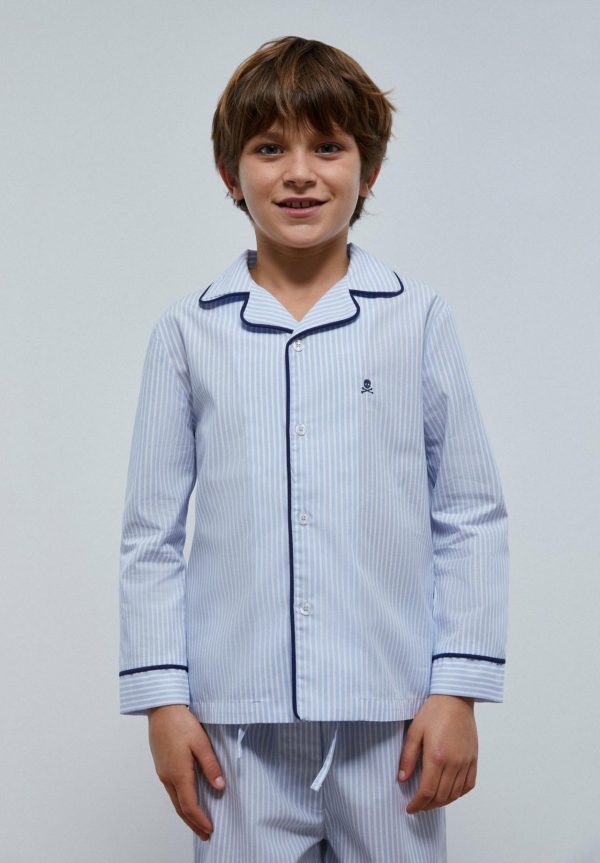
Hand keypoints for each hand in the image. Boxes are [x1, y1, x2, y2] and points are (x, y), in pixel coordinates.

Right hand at [147, 705, 225, 840]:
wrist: (162, 708)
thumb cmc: (181, 722)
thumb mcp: (201, 742)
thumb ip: (210, 765)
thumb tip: (219, 787)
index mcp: (178, 773)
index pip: (189, 805)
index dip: (199, 819)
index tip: (210, 829)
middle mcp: (167, 776)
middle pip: (179, 808)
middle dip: (193, 823)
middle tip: (205, 835)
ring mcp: (162, 772)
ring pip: (174, 800)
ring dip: (186, 814)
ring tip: (198, 823)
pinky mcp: (161, 765)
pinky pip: (171, 790)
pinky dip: (180, 802)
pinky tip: (187, 801)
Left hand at [398, 694, 477, 813]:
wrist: (455, 698)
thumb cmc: (433, 712)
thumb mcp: (414, 731)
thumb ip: (408, 757)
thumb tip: (402, 778)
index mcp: (437, 756)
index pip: (427, 791)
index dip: (418, 804)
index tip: (410, 808)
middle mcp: (454, 762)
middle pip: (441, 796)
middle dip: (427, 805)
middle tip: (418, 806)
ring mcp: (466, 762)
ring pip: (455, 793)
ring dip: (442, 802)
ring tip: (430, 801)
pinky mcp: (474, 759)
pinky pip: (469, 785)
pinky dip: (458, 794)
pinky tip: (449, 793)